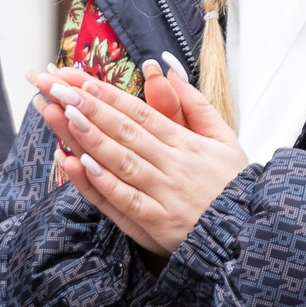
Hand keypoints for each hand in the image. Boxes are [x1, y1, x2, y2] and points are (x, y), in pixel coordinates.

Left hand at [29, 57, 246, 254]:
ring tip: (63, 115)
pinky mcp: (158, 223)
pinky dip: (102, 183)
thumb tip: (170, 71)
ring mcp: (164, 194)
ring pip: (121, 161)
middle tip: (57, 87)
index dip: (108, 95)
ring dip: (90, 137)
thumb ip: (195, 105)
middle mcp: (172, 164)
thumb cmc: (232, 187)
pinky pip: (125, 200)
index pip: (140, 112)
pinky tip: (80, 165)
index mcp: (186, 143)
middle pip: (125, 130)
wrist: (248, 235)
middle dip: (88, 106)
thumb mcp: (224, 140)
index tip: (79, 79)